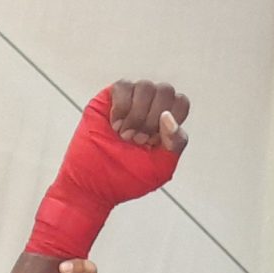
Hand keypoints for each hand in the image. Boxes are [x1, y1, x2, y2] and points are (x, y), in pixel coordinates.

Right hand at [27, 83, 188, 260]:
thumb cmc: (126, 179)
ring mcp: (130, 100)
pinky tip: (114, 125)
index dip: (170, 122)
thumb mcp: (161, 167)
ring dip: (136, 115)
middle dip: (152, 119)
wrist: (93, 186)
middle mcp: (149, 106)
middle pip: (165, 91)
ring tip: (123, 136)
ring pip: (145, 86)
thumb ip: (176, 143)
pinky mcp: (109, 98)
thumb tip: (168, 115)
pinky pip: (124, 86)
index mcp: (165, 122)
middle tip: (136, 141)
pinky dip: (122, 107)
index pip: (180, 103)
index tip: (152, 144)